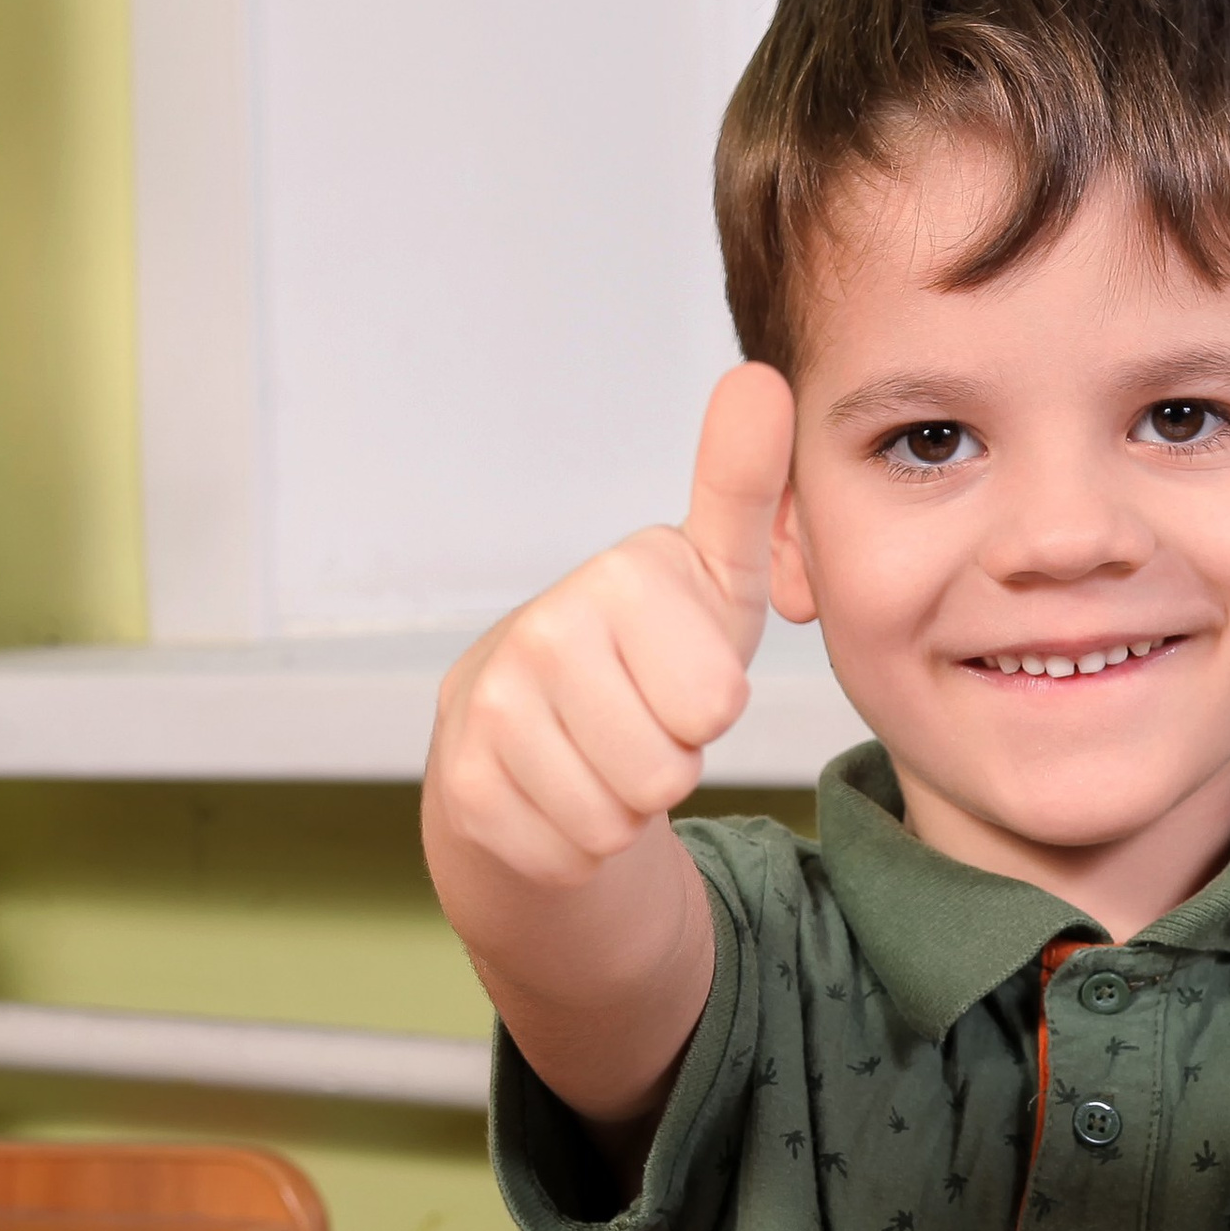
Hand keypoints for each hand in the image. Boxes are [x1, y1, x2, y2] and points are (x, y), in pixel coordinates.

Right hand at [425, 364, 792, 887]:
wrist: (530, 747)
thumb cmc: (646, 658)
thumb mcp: (712, 578)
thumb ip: (744, 487)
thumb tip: (764, 377)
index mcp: (618, 577)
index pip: (715, 702)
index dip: (710, 709)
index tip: (675, 674)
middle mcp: (542, 632)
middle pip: (669, 766)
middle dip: (669, 762)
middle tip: (636, 723)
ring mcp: (492, 711)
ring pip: (620, 815)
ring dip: (626, 804)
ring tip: (599, 755)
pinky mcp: (465, 789)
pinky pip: (575, 852)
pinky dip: (580, 843)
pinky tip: (558, 793)